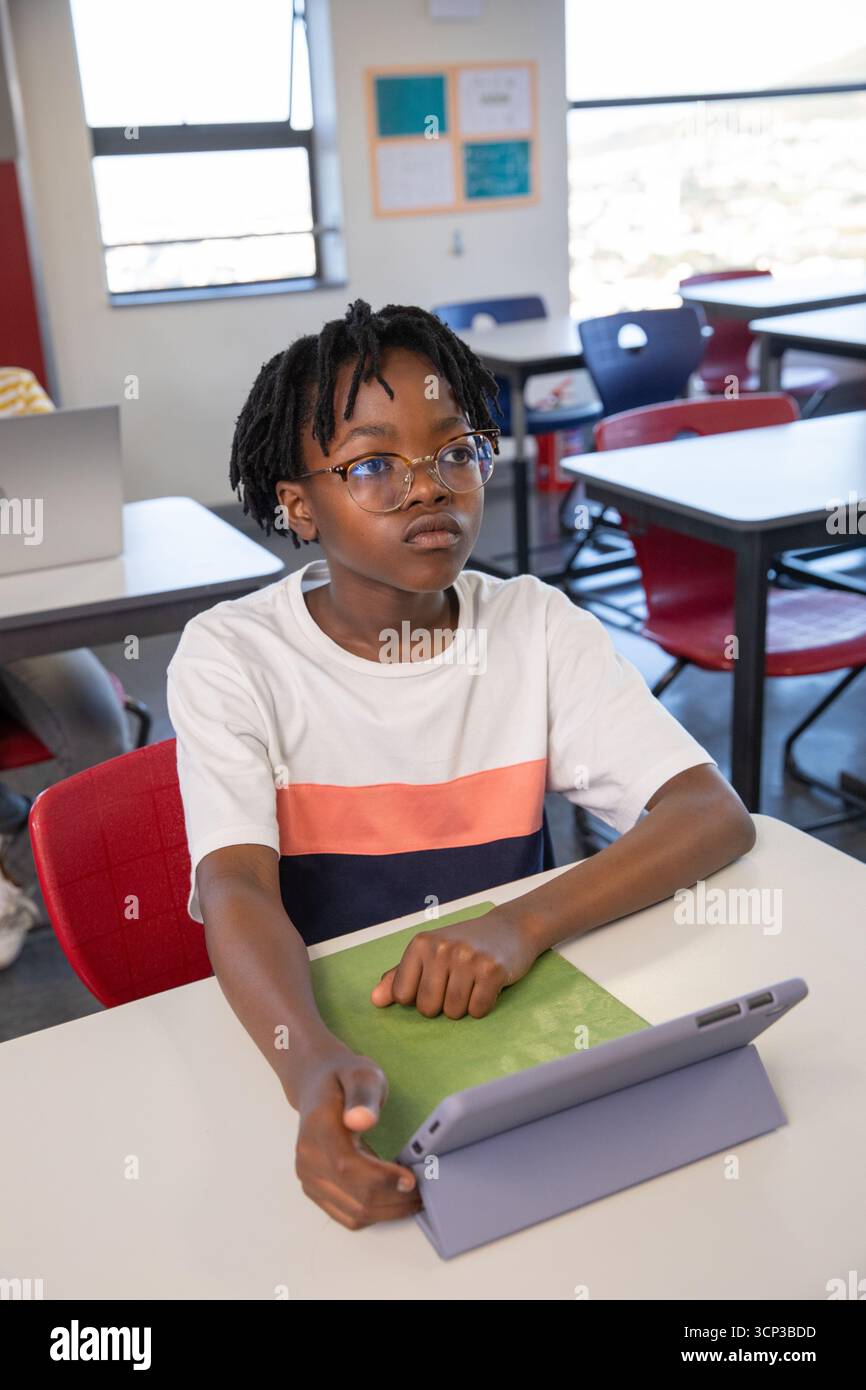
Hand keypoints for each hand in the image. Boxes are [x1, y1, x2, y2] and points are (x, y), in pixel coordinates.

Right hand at [294, 1044, 421, 1229]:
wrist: (317, 1086)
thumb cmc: (343, 1078)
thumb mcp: (361, 1074)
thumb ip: (363, 1096)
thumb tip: (361, 1120)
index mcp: (318, 1129)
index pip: (348, 1166)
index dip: (382, 1178)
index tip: (411, 1178)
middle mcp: (308, 1159)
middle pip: (355, 1196)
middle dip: (395, 1199)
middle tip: (425, 1189)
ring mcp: (309, 1178)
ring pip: (354, 1213)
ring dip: (389, 1211)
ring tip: (413, 1196)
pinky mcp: (315, 1190)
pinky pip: (348, 1216)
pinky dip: (375, 1214)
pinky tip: (393, 1199)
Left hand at [371, 907, 539, 1018]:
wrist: (510, 927)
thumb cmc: (465, 944)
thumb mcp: (429, 952)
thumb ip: (400, 975)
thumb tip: (375, 1000)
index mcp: (421, 944)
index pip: (402, 995)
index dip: (417, 997)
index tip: (433, 983)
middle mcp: (442, 949)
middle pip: (427, 1008)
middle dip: (441, 1005)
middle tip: (456, 984)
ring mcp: (468, 959)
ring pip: (453, 1012)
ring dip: (463, 1006)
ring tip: (472, 984)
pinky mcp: (492, 971)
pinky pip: (478, 1011)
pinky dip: (482, 1006)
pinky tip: (487, 987)